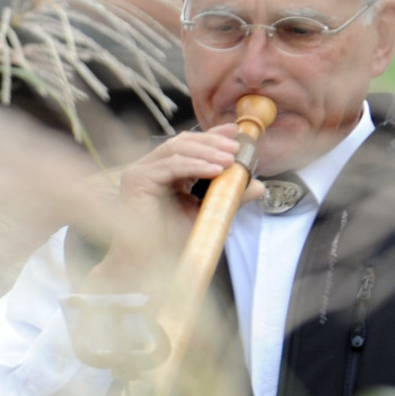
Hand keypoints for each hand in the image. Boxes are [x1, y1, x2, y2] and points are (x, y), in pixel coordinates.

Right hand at [85, 126, 262, 293]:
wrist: (151, 263)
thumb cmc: (172, 241)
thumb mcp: (208, 212)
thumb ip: (230, 197)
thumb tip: (258, 185)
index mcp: (163, 173)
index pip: (187, 145)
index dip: (211, 136)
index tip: (234, 132)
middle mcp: (148, 169)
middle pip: (181, 142)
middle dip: (212, 142)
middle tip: (236, 148)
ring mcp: (139, 172)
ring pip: (176, 149)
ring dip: (207, 151)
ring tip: (230, 160)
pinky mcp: (136, 180)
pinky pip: (171, 166)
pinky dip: (195, 165)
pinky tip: (215, 170)